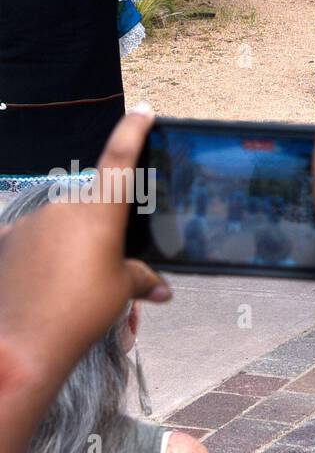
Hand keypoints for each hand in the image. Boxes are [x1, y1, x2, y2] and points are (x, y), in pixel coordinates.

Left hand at [0, 108, 169, 392]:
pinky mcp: (7, 241)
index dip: (132, 131)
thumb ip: (141, 279)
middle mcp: (63, 207)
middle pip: (91, 204)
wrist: (22, 342)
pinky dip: (44, 257)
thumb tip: (161, 288)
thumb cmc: (80, 313)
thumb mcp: (121, 293)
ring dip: (71, 245)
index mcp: (98, 211)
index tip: (142, 110)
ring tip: (74, 286)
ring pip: (61, 224)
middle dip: (102, 229)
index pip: (119, 159)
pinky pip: (33, 241)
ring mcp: (30, 222)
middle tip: (108, 265)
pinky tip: (46, 286)